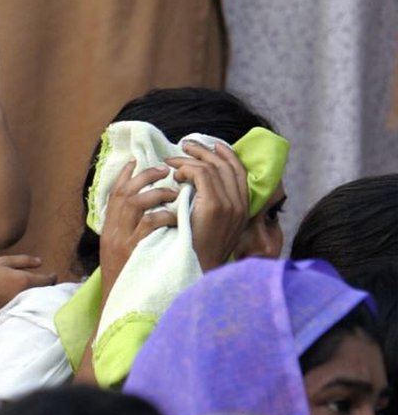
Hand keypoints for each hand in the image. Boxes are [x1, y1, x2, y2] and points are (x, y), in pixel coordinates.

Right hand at [0, 255, 56, 312]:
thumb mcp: (4, 261)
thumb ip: (24, 261)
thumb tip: (40, 262)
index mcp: (23, 280)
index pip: (46, 281)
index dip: (53, 278)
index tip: (54, 276)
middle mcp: (22, 295)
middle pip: (43, 294)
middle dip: (48, 289)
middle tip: (49, 284)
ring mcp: (15, 306)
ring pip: (34, 302)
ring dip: (38, 297)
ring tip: (38, 292)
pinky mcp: (8, 313)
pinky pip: (23, 309)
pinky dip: (27, 304)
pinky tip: (25, 301)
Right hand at [99, 161, 177, 299]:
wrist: (119, 308)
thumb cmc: (127, 280)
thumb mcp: (120, 251)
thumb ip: (128, 230)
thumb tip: (144, 211)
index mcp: (109, 230)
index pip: (114, 194)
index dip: (126, 175)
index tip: (138, 162)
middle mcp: (112, 232)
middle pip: (123, 192)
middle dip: (144, 176)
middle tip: (165, 170)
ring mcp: (122, 241)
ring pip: (135, 202)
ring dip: (156, 192)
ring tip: (173, 192)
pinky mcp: (135, 251)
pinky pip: (149, 224)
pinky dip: (163, 215)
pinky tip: (174, 216)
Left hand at [165, 140, 248, 270]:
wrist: (197, 269)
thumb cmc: (198, 249)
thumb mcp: (212, 225)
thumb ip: (213, 204)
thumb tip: (198, 184)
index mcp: (242, 207)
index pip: (239, 171)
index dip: (226, 154)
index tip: (211, 145)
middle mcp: (240, 203)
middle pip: (226, 165)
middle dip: (205, 150)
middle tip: (186, 144)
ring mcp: (229, 204)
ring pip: (211, 167)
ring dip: (189, 159)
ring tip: (172, 160)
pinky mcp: (214, 206)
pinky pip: (201, 175)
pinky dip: (187, 170)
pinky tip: (176, 176)